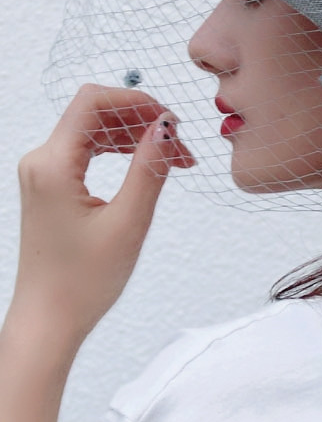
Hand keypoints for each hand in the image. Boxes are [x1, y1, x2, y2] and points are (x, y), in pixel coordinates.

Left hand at [10, 83, 194, 342]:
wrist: (49, 321)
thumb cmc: (83, 281)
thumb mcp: (129, 222)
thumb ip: (150, 168)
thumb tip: (168, 126)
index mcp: (53, 165)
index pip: (93, 102)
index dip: (136, 100)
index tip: (172, 120)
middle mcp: (41, 161)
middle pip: (95, 112)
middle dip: (142, 119)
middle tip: (180, 146)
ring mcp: (44, 172)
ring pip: (94, 128)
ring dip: (135, 135)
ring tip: (173, 159)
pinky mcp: (51, 184)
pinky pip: (88, 148)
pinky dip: (121, 149)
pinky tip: (146, 164)